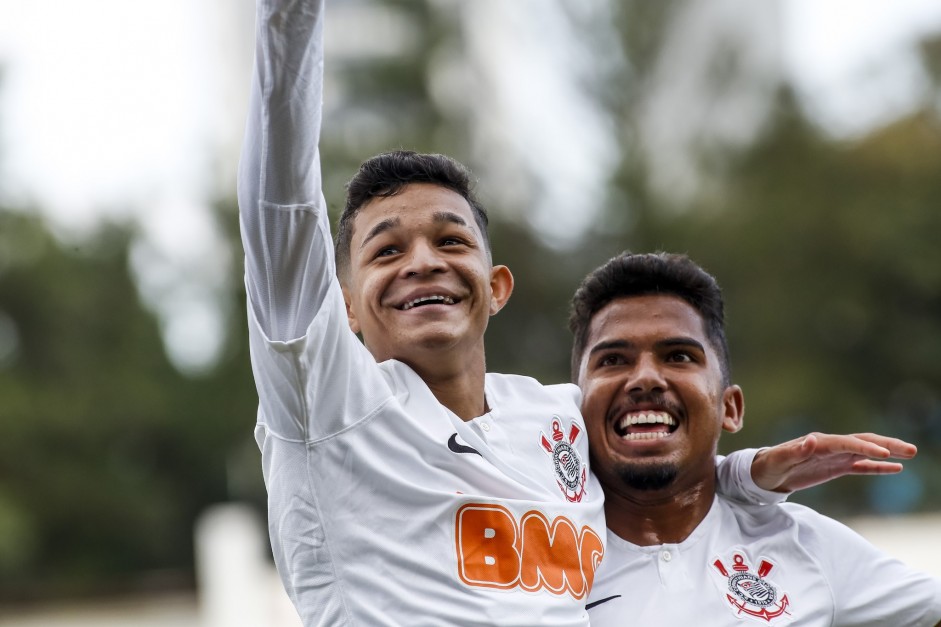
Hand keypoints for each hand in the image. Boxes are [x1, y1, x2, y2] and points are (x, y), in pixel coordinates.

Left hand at [751, 432, 916, 492]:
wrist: (763, 473)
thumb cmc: (768, 466)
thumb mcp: (778, 460)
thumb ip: (794, 451)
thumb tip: (810, 440)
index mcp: (817, 443)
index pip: (846, 443)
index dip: (865, 447)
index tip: (885, 453)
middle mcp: (829, 446)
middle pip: (862, 442)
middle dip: (886, 444)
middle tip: (910, 449)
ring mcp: (834, 456)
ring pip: (866, 452)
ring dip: (888, 452)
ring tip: (911, 453)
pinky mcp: (835, 467)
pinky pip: (861, 466)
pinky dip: (878, 466)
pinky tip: (896, 468)